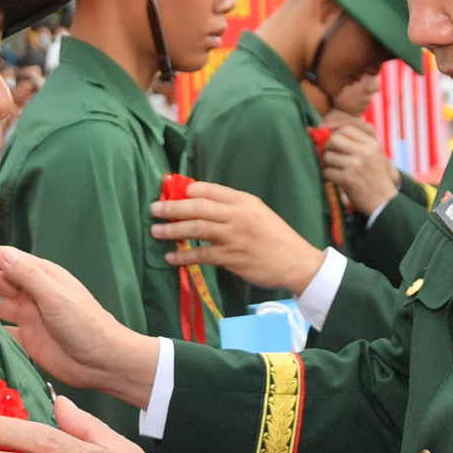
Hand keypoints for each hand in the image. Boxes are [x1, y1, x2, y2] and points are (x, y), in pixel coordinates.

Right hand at [0, 246, 157, 408]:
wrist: (105, 362)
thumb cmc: (87, 325)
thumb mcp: (56, 297)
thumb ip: (29, 276)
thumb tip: (2, 255)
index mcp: (42, 276)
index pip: (4, 260)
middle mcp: (33, 293)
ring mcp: (30, 316)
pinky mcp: (28, 339)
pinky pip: (0, 328)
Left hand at [150, 181, 325, 294]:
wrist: (297, 262)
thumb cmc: (276, 237)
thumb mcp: (259, 213)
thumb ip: (234, 207)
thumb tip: (202, 203)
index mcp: (245, 201)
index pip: (211, 189)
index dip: (189, 190)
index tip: (172, 192)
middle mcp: (238, 215)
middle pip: (199, 207)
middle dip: (173, 207)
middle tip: (155, 209)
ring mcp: (234, 237)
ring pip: (197, 229)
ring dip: (173, 230)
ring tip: (156, 231)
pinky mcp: (232, 258)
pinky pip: (202, 255)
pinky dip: (184, 257)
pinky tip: (172, 257)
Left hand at [321, 120, 400, 217]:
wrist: (384, 202)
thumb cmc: (377, 178)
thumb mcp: (376, 154)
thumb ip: (360, 141)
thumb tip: (333, 127)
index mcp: (373, 144)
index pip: (347, 128)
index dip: (335, 132)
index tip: (331, 141)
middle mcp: (366, 152)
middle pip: (335, 138)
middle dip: (328, 147)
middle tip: (330, 155)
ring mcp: (357, 165)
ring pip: (328, 156)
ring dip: (328, 164)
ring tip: (336, 170)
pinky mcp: (348, 179)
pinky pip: (327, 172)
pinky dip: (329, 177)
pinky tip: (338, 180)